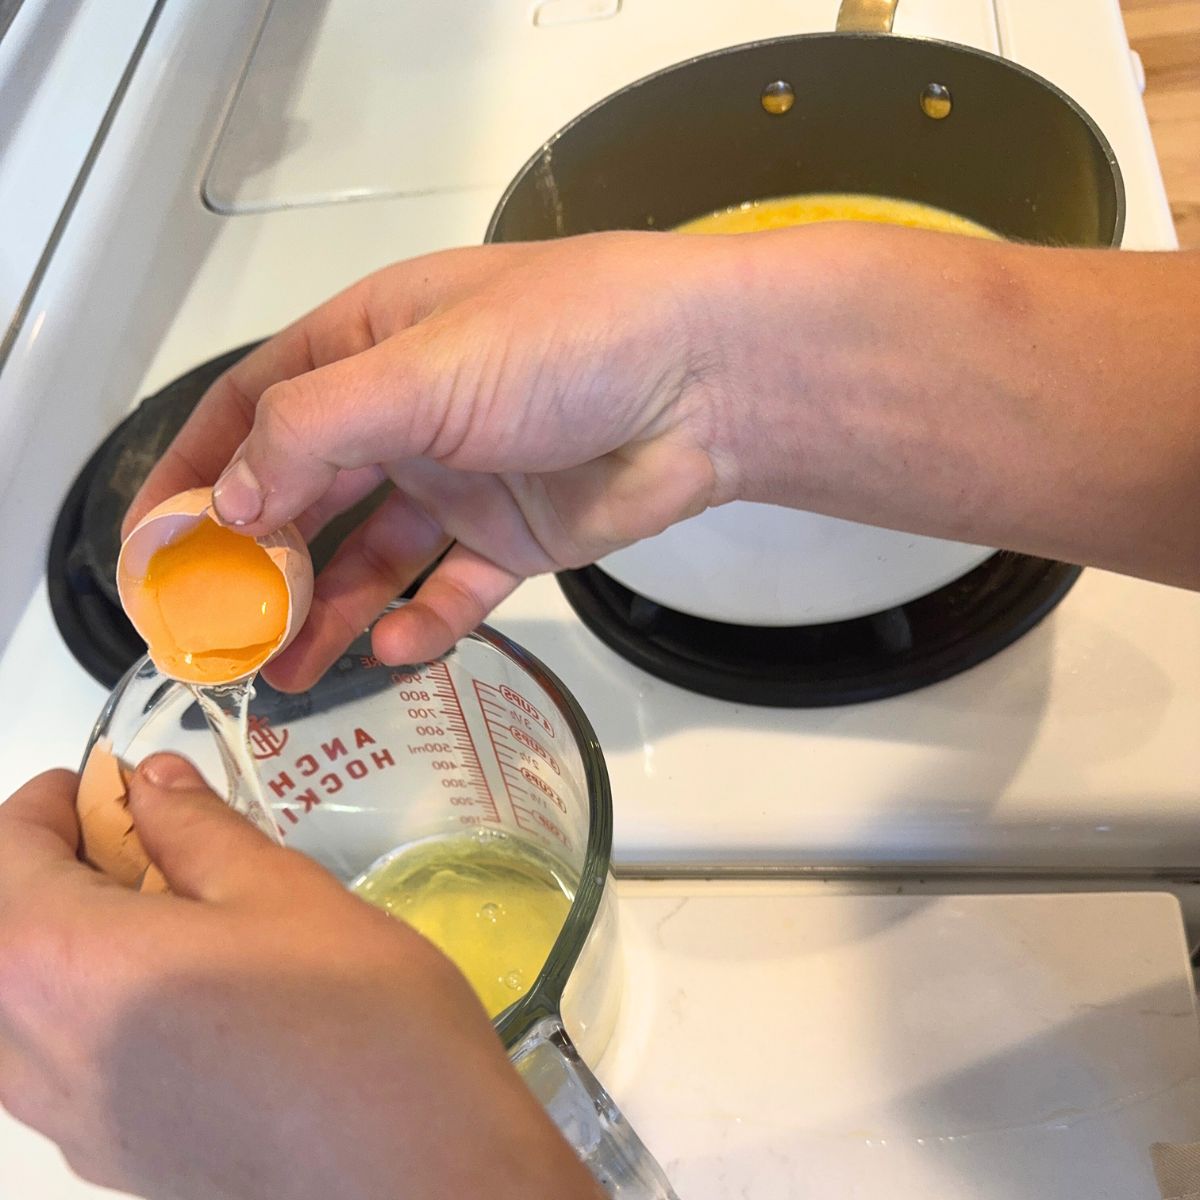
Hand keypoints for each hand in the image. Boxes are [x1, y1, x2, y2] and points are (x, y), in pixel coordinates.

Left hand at [0, 759, 599, 1199]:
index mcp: (68, 966)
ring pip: (14, 1010)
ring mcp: (71, 1121)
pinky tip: (176, 995)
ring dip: (58, 941)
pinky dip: (80, 1007)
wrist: (416, 1167)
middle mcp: (39, 1054)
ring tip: (154, 916)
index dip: (44, 805)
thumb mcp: (283, 891)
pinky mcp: (111, 1160)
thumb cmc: (355, 1012)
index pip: (3, 861)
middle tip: (139, 843)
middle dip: (47, 872)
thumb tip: (154, 782)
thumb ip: (198, 830)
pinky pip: (51, 1066)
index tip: (105, 782)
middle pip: (0, 937)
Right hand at [126, 234, 738, 689]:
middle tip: (221, 632)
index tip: (154, 543)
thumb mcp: (419, 370)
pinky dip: (424, 620)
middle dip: (261, 562)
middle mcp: (409, 411)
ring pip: (376, 555)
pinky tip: (395, 649)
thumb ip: (313, 434)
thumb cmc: (566, 341)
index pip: (254, 407)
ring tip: (287, 671)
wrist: (710, 379)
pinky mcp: (520, 533)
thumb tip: (233, 507)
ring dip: (331, 610)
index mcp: (370, 343)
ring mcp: (465, 477)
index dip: (201, 471)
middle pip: (309, 493)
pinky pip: (456, 587)